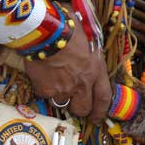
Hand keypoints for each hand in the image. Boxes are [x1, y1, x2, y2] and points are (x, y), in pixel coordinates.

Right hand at [24, 8, 111, 122]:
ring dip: (59, 94)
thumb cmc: (67, 27)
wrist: (43, 31)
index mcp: (95, 70)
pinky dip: (42, 86)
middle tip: (75, 105)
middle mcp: (81, 84)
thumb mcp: (88, 36)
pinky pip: (44, 93)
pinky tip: (40, 72)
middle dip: (80, 108)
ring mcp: (62, 89)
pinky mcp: (44, 90)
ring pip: (61, 100)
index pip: (103, 98)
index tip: (97, 117)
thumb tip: (90, 47)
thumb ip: (90, 51)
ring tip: (53, 79)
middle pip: (83, 108)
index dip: (101, 110)